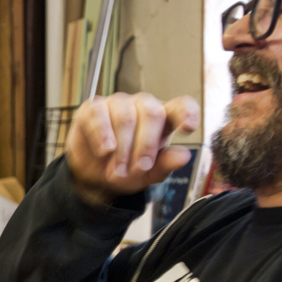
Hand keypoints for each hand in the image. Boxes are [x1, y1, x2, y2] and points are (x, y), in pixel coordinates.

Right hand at [66, 93, 199, 206]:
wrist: (94, 177)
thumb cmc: (126, 170)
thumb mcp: (149, 175)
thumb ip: (166, 164)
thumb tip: (184, 156)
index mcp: (163, 119)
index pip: (181, 106)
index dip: (187, 112)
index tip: (188, 127)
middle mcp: (142, 106)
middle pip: (152, 113)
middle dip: (146, 145)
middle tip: (140, 168)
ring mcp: (117, 104)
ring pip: (125, 116)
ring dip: (123, 148)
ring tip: (119, 170)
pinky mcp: (93, 108)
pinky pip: (99, 114)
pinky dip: (102, 134)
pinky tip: (105, 150)